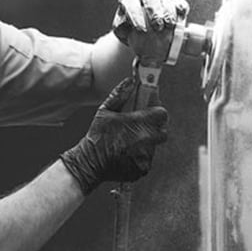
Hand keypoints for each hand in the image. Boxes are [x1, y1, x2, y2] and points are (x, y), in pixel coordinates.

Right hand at [60, 77, 168, 194]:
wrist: (89, 163)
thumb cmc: (96, 137)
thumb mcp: (104, 111)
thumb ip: (120, 95)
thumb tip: (130, 82)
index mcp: (137, 124)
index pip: (162, 113)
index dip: (156, 110)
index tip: (150, 109)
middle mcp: (145, 141)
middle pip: (162, 129)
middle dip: (154, 125)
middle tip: (142, 125)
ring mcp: (145, 156)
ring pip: (155, 144)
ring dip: (147, 140)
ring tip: (130, 140)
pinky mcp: (143, 168)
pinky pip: (148, 157)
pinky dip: (141, 154)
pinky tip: (128, 151)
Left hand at [113, 0, 189, 44]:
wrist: (142, 30)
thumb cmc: (130, 30)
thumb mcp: (122, 31)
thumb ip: (122, 30)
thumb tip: (127, 30)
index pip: (130, 2)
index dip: (136, 15)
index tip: (141, 30)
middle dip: (154, 11)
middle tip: (158, 27)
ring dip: (168, 11)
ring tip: (170, 25)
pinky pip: (179, 1)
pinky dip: (181, 7)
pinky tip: (182, 14)